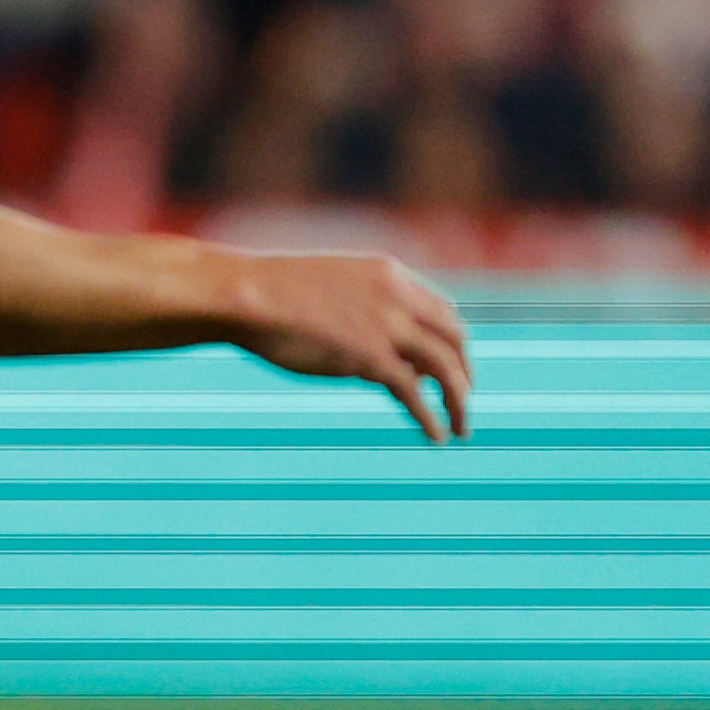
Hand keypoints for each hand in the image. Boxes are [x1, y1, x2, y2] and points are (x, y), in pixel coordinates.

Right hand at [229, 251, 474, 440]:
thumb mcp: (326, 289)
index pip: (441, 309)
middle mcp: (397, 297)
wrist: (244, 294)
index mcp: (387, 274)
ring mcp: (387, 325)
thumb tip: (368, 348)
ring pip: (445, 366)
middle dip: (464, 370)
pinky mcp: (371, 356)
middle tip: (464, 397)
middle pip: (454, 337)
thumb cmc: (267, 292)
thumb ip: (357, 310)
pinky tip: (437, 436)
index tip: (448, 364)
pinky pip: (415, 392)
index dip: (450, 341)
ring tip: (462, 425)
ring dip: (460, 399)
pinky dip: (432, 416)